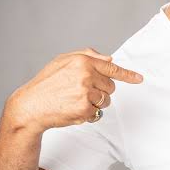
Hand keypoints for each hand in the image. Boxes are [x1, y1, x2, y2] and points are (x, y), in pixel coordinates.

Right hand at [5, 47, 143, 132]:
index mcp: (82, 61)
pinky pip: (98, 112)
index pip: (112, 68)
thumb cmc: (46, 83)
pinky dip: (89, 113)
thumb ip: (87, 56)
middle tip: (81, 92)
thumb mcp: (62, 61)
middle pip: (111, 86)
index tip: (139, 78)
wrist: (30, 106)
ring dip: (96, 103)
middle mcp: (86, 76)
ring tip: (75, 100)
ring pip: (106, 100)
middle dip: (101, 90)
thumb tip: (110, 58)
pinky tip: (73, 109)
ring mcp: (86, 93)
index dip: (128, 75)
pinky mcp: (85, 109)